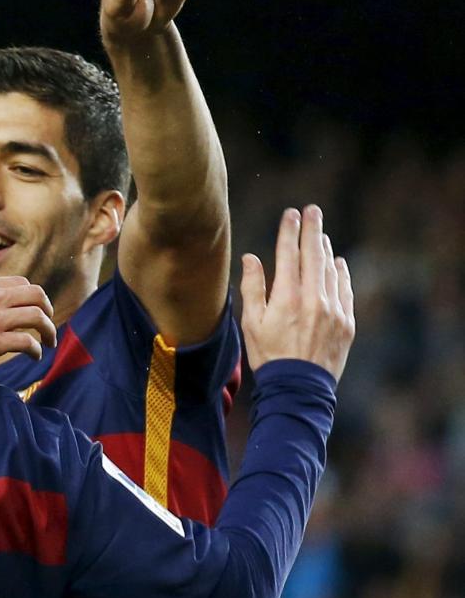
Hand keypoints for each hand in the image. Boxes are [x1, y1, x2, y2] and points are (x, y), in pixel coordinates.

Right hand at [0, 276, 57, 370]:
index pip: (20, 283)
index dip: (33, 296)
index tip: (33, 308)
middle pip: (36, 295)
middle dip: (47, 309)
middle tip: (47, 323)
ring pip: (38, 317)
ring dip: (48, 330)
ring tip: (48, 342)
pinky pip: (27, 342)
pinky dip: (36, 349)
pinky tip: (34, 356)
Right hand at [241, 205, 354, 379]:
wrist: (299, 387)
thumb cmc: (268, 355)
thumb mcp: (251, 323)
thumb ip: (252, 288)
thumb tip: (251, 258)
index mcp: (286, 298)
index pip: (288, 255)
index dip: (289, 232)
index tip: (290, 214)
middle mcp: (313, 299)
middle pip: (314, 255)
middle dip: (312, 230)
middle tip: (312, 210)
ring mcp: (333, 309)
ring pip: (330, 270)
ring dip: (325, 250)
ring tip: (321, 235)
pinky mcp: (347, 322)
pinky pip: (345, 289)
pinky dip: (341, 273)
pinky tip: (338, 263)